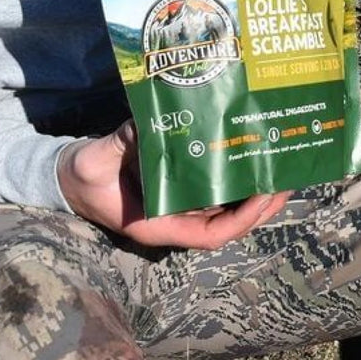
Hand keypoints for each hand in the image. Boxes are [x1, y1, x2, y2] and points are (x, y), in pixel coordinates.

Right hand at [57, 119, 291, 248]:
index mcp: (160, 225)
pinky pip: (218, 188)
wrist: (73, 176)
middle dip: (263, 204)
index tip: (263, 195)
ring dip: (257, 191)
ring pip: (230, 206)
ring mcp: (183, 205)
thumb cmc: (84, 175)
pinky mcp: (184, 187)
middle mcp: (178, 218)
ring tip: (282, 166)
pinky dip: (238, 176)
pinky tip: (254, 154)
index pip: (213, 235)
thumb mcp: (93, 161)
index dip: (243, 219)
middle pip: (232, 222)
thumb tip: (143, 125)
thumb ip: (117, 145)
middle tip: (288, 177)